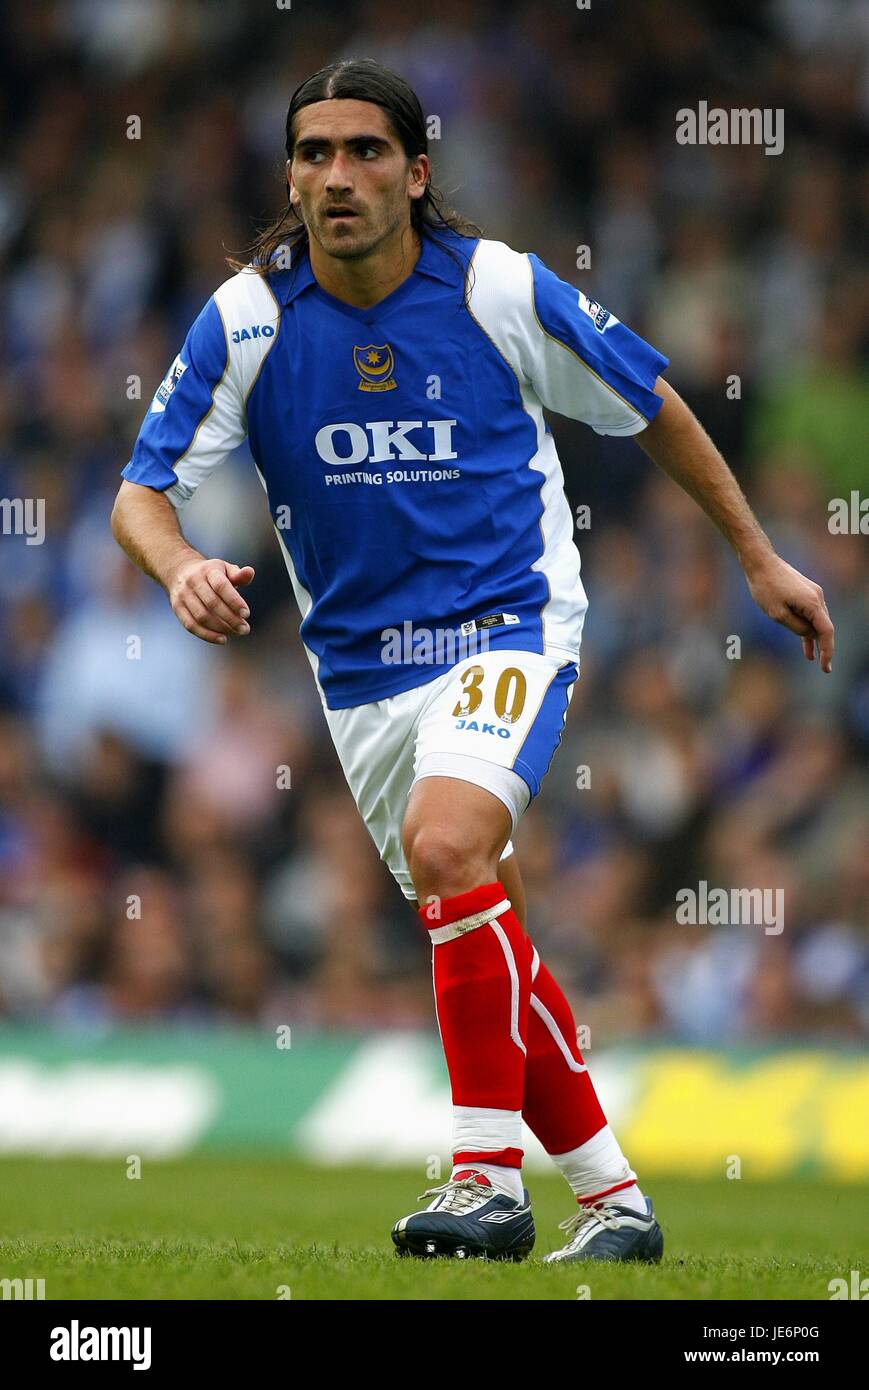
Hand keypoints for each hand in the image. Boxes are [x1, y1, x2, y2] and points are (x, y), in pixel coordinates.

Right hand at [168, 557, 254, 644]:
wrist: (180, 572)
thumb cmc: (211, 574)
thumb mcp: (225, 569)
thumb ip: (239, 575)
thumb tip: (249, 572)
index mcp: (208, 570)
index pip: (221, 586)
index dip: (234, 601)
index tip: (246, 614)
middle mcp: (193, 581)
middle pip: (212, 603)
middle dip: (231, 619)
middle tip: (245, 629)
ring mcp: (183, 595)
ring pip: (201, 616)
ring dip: (221, 628)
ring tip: (236, 633)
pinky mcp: (177, 608)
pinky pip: (191, 625)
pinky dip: (207, 635)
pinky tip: (222, 639)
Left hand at [744, 552, 833, 671]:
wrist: (761, 562)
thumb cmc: (766, 587)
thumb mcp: (778, 614)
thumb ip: (797, 627)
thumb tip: (810, 634)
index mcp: (813, 603)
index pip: (826, 632)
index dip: (827, 651)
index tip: (826, 667)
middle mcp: (817, 597)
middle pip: (824, 627)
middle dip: (824, 647)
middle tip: (825, 668)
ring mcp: (812, 594)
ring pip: (816, 621)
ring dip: (814, 639)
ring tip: (811, 659)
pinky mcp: (805, 592)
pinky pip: (810, 614)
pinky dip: (807, 628)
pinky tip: (807, 644)